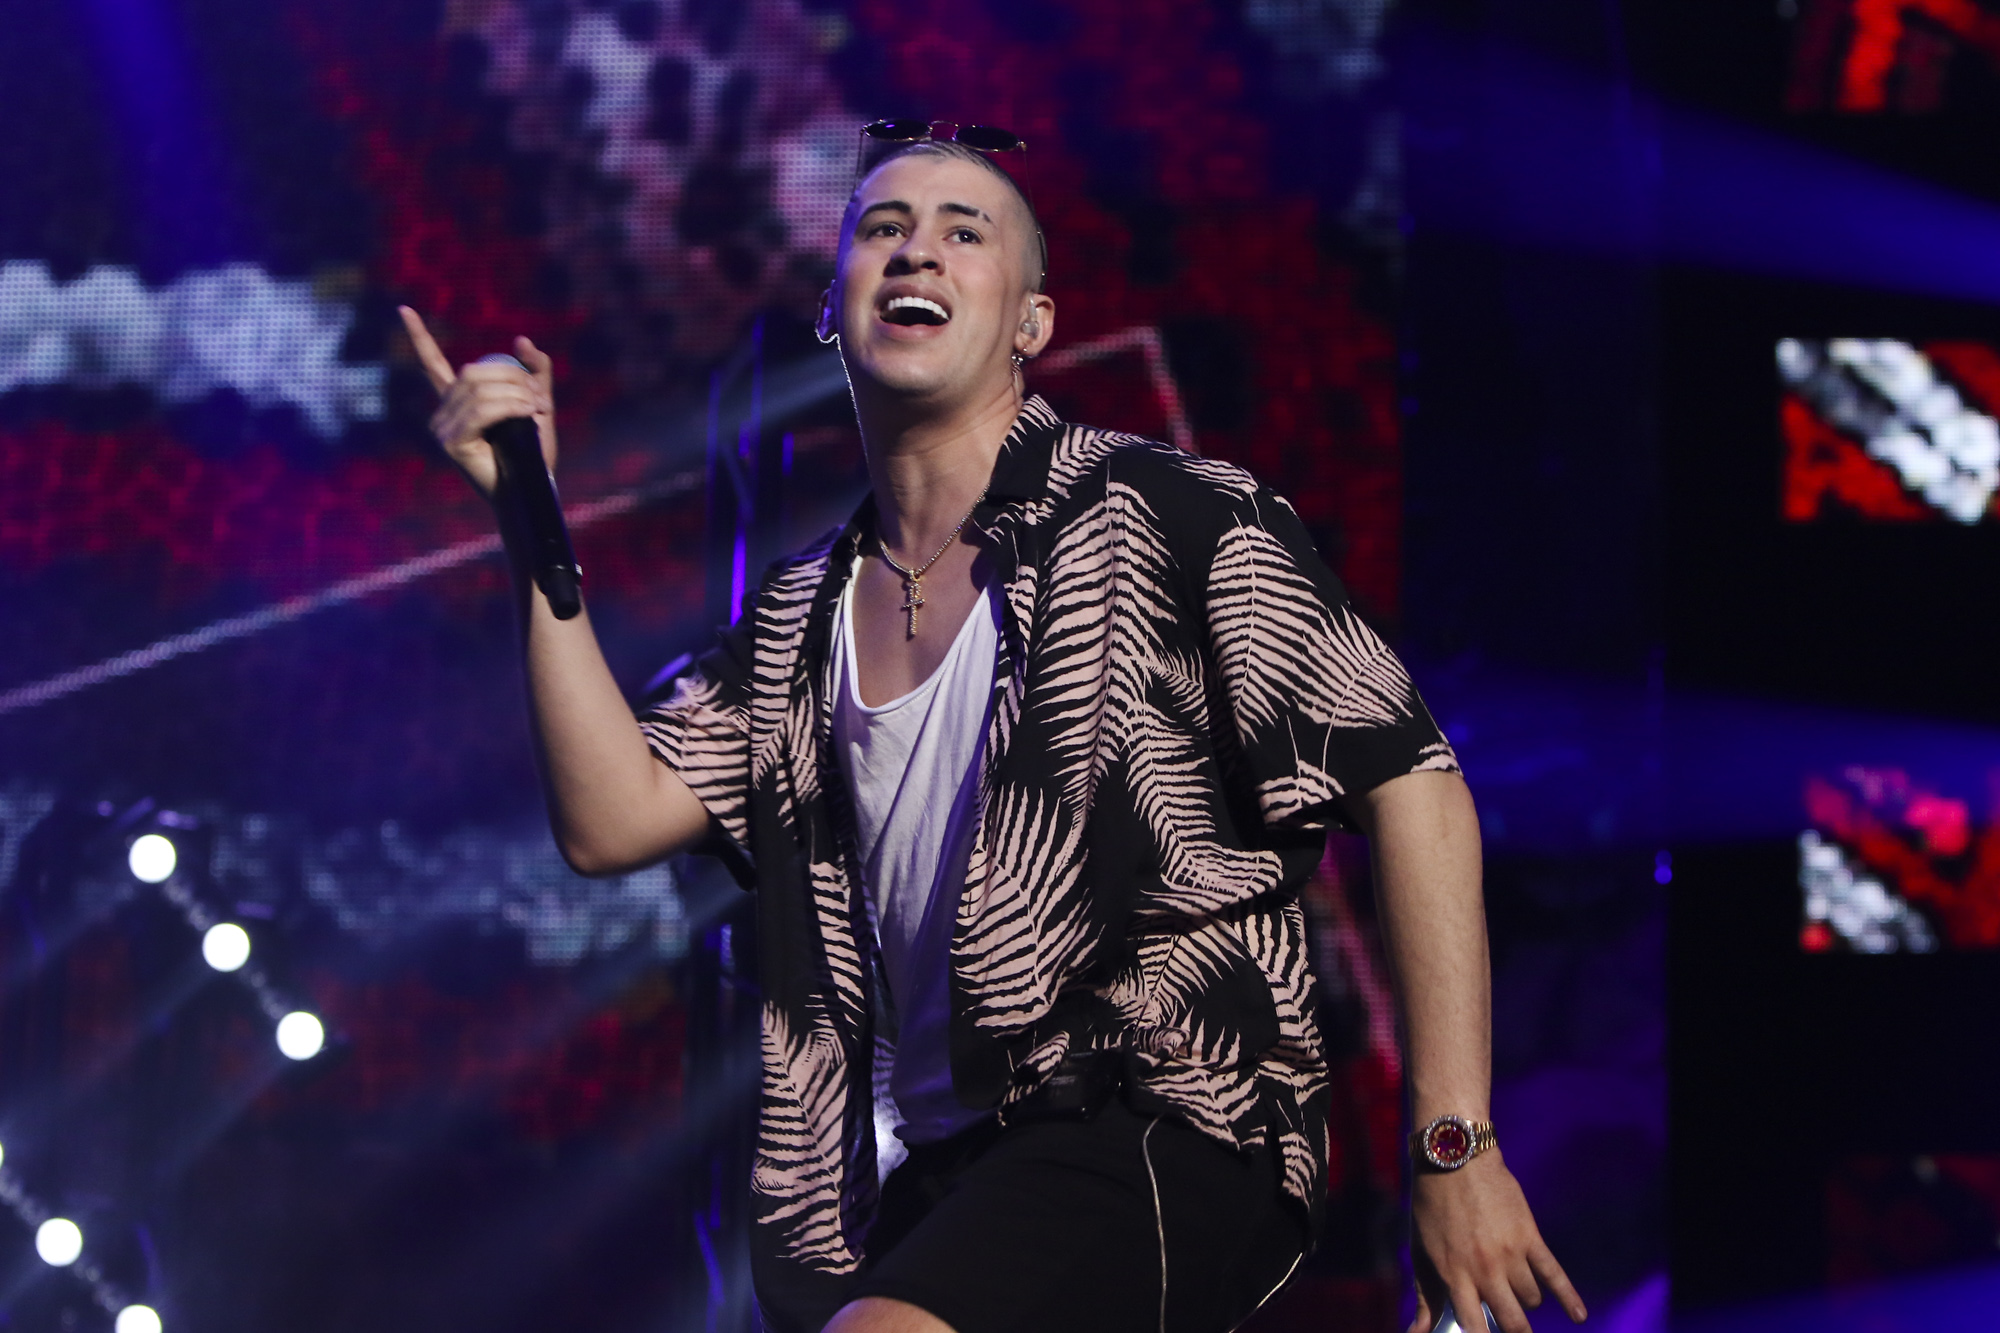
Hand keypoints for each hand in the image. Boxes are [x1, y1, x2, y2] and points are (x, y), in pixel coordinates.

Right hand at [398, 305, 556, 500]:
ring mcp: (443, 427)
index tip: (403, 309)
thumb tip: (520, 339)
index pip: (431, 363)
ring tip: (538, 409)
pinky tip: (525, 414)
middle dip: (512, 377)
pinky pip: (481, 412)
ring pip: (479, 391)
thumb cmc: (532, 450)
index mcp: (456, 400)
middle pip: (473, 373)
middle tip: (540, 398)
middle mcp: (443, 411)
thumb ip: (534, 371)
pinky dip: (508, 408)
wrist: (532, 487)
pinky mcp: (452, 442)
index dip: (419, 336)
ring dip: (516, 394)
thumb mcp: (537, 403)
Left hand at [1409, 1151, 1585, 1332]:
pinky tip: (1578, 1316)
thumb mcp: (1420, 1252)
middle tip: (1516, 1328)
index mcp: (1454, 1276)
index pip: (1475, 1328)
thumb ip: (1424, 1296)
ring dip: (1526, 1300)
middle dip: (1516, 1330)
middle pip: (1512, 1321)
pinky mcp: (1530, 1238)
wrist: (1455, 1160)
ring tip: (1515, 1288)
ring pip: (1532, 1299)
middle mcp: (1484, 1271)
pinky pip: (1555, 1274)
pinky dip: (1569, 1298)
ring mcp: (1510, 1255)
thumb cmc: (1432, 1206)